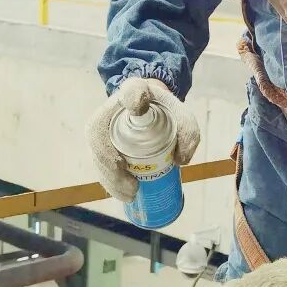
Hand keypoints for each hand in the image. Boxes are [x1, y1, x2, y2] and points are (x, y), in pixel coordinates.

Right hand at [86, 77, 200, 201]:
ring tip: (131, 194)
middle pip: (101, 139)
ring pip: (98, 157)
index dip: (133, 102)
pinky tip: (125, 195)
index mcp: (131, 92)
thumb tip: (179, 160)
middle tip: (133, 185)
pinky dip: (111, 183)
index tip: (138, 115)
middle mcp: (111, 110)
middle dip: (112, 167)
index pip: (131, 93)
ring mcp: (102, 130)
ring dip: (111, 180)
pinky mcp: (102, 147)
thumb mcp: (182, 114)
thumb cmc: (166, 111)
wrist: (152, 107)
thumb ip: (188, 131)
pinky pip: (101, 165)